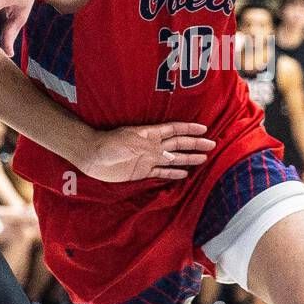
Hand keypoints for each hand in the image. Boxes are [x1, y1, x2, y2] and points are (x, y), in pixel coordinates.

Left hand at [78, 122, 215, 183]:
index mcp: (150, 134)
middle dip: (195, 144)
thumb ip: (149, 146)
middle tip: (211, 145)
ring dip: (188, 158)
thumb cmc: (109, 145)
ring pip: (173, 158)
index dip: (189, 129)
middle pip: (178, 144)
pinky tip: (184, 174)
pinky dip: (173, 173)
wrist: (92, 156)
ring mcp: (148, 159)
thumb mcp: (129, 141)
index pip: (174, 130)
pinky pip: (161, 172)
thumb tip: (168, 152)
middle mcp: (152, 146)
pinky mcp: (142, 171)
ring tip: (203, 159)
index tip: (204, 129)